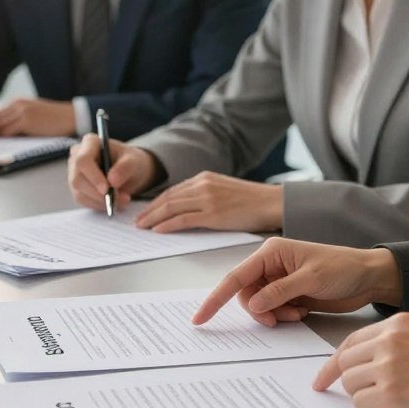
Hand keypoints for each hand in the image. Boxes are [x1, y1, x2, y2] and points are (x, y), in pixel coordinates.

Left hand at [0, 98, 75, 136]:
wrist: (71, 117)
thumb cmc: (54, 119)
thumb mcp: (32, 113)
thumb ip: (17, 118)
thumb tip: (0, 132)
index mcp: (17, 102)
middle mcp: (17, 105)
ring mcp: (21, 112)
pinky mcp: (26, 121)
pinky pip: (6, 131)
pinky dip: (2, 139)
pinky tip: (2, 145)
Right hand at [68, 135, 158, 211]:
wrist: (130, 171)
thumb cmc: (130, 161)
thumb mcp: (134, 161)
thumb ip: (125, 167)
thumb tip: (112, 181)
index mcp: (90, 142)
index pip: (83, 160)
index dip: (93, 176)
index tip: (107, 189)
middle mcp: (77, 156)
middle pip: (78, 179)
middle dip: (98, 193)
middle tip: (118, 200)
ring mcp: (74, 173)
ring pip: (79, 192)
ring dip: (100, 201)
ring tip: (121, 201)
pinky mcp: (77, 187)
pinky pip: (83, 200)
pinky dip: (98, 205)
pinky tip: (113, 203)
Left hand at [135, 172, 281, 233]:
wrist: (271, 202)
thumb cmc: (251, 200)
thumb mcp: (224, 190)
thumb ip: (205, 194)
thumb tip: (186, 207)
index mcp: (205, 178)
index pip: (173, 190)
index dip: (156, 202)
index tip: (145, 211)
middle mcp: (203, 185)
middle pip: (168, 198)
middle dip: (149, 210)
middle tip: (137, 221)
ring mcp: (208, 198)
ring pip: (171, 207)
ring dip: (153, 218)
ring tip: (142, 227)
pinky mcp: (213, 213)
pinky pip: (183, 219)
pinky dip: (168, 225)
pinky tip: (158, 230)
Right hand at [192, 237, 402, 327]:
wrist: (368, 278)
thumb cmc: (342, 268)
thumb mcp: (311, 279)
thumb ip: (280, 292)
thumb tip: (254, 304)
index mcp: (272, 252)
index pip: (236, 276)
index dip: (216, 297)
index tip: (200, 317)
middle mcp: (272, 264)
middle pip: (246, 294)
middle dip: (259, 310)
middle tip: (278, 319)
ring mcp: (280, 280)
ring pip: (259, 305)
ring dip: (274, 315)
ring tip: (297, 312)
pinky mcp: (289, 293)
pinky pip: (273, 310)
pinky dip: (284, 316)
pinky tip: (302, 311)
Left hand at [313, 313, 408, 407]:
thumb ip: (396, 343)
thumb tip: (369, 364)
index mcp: (397, 323)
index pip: (352, 340)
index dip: (335, 362)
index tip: (323, 377)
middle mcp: (389, 340)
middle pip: (346, 362)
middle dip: (351, 382)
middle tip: (365, 394)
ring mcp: (388, 366)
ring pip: (350, 384)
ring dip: (364, 397)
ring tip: (390, 401)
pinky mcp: (391, 393)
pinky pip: (362, 405)